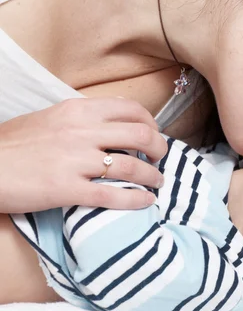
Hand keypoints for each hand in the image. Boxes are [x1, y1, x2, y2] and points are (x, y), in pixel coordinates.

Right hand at [0, 98, 167, 212]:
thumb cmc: (14, 144)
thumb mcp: (50, 117)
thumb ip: (83, 118)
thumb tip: (114, 122)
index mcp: (78, 110)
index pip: (130, 109)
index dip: (150, 122)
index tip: (153, 133)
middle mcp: (81, 131)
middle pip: (140, 134)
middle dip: (159, 147)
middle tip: (160, 157)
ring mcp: (75, 161)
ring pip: (131, 166)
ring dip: (152, 176)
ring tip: (157, 181)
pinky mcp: (67, 189)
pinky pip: (112, 195)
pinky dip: (136, 200)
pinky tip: (146, 201)